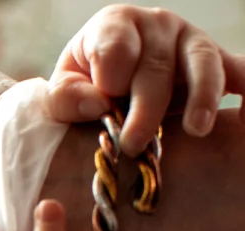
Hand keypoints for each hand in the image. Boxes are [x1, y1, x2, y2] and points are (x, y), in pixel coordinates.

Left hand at [47, 4, 244, 155]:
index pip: (115, 44)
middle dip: (146, 107)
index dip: (111, 75)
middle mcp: (156, 25)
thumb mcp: (63, 90)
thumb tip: (96, 103)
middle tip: (133, 144)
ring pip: (202, 62)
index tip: (106, 104)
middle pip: (156, 64)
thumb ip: (66, 97)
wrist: (109, 85)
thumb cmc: (82, 88)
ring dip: (202, 96)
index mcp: (114, 25)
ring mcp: (189, 40)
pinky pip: (238, 69)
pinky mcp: (216, 61)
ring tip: (196, 129)